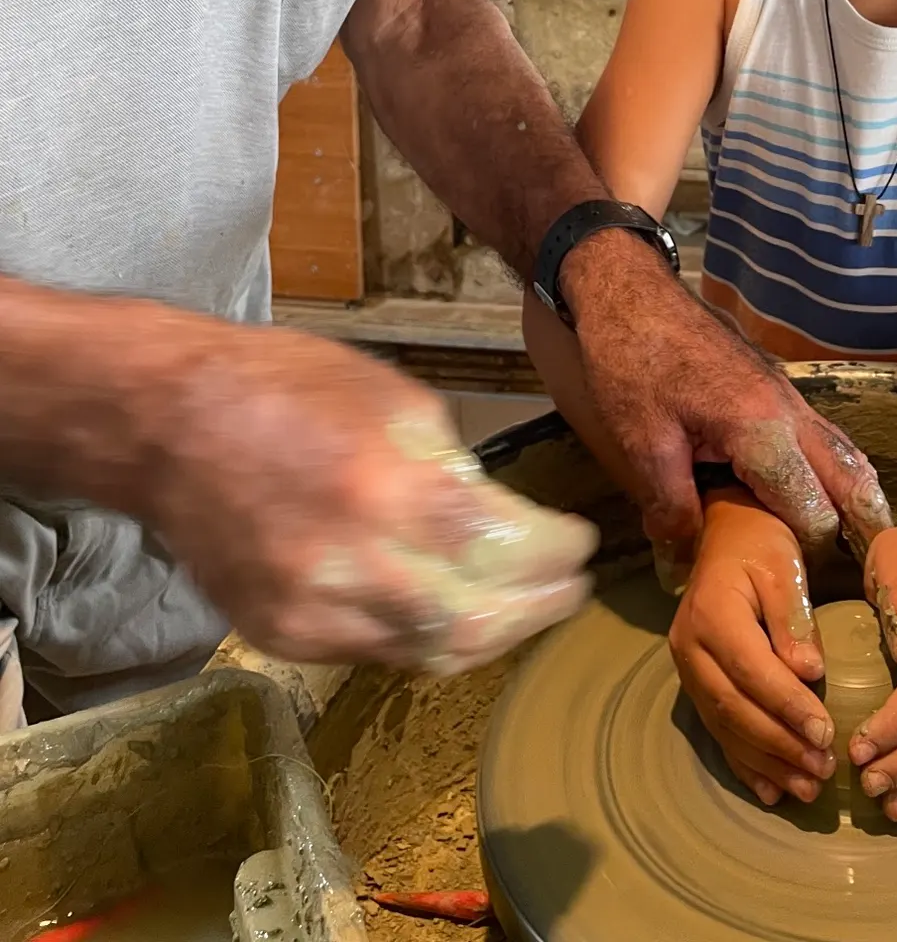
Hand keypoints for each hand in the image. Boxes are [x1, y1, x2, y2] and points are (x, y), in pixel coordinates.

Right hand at [133, 316, 595, 671]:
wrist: (170, 424)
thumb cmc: (284, 388)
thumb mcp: (394, 396)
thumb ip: (452, 463)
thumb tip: (499, 509)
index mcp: (389, 486)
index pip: (505, 546)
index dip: (556, 552)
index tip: (581, 540)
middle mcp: (353, 563)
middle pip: (477, 621)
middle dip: (540, 608)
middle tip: (573, 588)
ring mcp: (313, 611)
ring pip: (430, 653)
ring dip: (492, 634)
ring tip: (527, 607)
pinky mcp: (283, 636)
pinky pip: (378, 653)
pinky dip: (428, 637)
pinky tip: (456, 612)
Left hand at [562, 233, 891, 559]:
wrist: (630, 292)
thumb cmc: (632, 362)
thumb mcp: (642, 443)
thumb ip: (671, 508)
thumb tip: (684, 567)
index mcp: (761, 430)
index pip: (814, 512)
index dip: (811, 555)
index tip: (800, 587)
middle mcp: (791, 412)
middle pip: (852, 480)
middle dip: (865, 528)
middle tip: (873, 577)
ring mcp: (789, 396)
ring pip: (846, 453)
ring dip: (859, 498)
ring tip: (864, 543)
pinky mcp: (777, 388)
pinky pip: (825, 436)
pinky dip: (839, 472)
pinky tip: (826, 494)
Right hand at [669, 491, 835, 806]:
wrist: (726, 535)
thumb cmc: (761, 546)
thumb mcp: (783, 566)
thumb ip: (794, 618)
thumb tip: (810, 672)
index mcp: (712, 614)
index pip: (752, 671)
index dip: (788, 706)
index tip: (826, 733)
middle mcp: (690, 648)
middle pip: (735, 707)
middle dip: (780, 744)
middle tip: (822, 770)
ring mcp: (688, 669)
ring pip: (726, 726)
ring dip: (767, 762)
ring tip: (808, 788)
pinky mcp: (695, 683)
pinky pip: (718, 729)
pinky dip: (745, 762)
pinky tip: (772, 790)